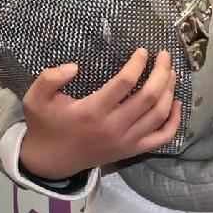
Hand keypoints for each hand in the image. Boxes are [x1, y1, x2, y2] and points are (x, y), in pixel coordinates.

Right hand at [17, 48, 180, 181]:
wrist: (52, 161)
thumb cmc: (46, 125)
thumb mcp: (35, 99)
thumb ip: (49, 79)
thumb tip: (73, 66)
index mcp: (92, 111)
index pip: (125, 82)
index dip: (138, 63)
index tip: (142, 51)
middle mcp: (114, 127)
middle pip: (150, 97)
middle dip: (161, 72)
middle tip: (165, 56)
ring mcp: (126, 141)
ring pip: (159, 114)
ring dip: (170, 91)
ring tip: (171, 72)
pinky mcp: (131, 150)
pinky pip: (161, 138)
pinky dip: (174, 121)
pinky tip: (177, 104)